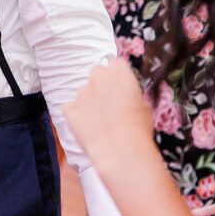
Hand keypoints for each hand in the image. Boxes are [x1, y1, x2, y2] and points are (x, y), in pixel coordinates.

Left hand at [64, 59, 154, 177]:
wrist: (121, 151)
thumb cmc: (139, 129)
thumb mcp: (145, 106)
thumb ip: (132, 94)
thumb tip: (128, 97)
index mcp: (119, 70)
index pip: (116, 64)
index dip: (119, 77)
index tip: (122, 89)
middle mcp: (97, 76)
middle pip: (98, 74)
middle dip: (102, 86)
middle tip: (110, 105)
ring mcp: (81, 92)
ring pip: (84, 93)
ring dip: (90, 102)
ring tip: (100, 123)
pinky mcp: (69, 108)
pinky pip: (72, 109)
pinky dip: (77, 116)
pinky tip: (88, 130)